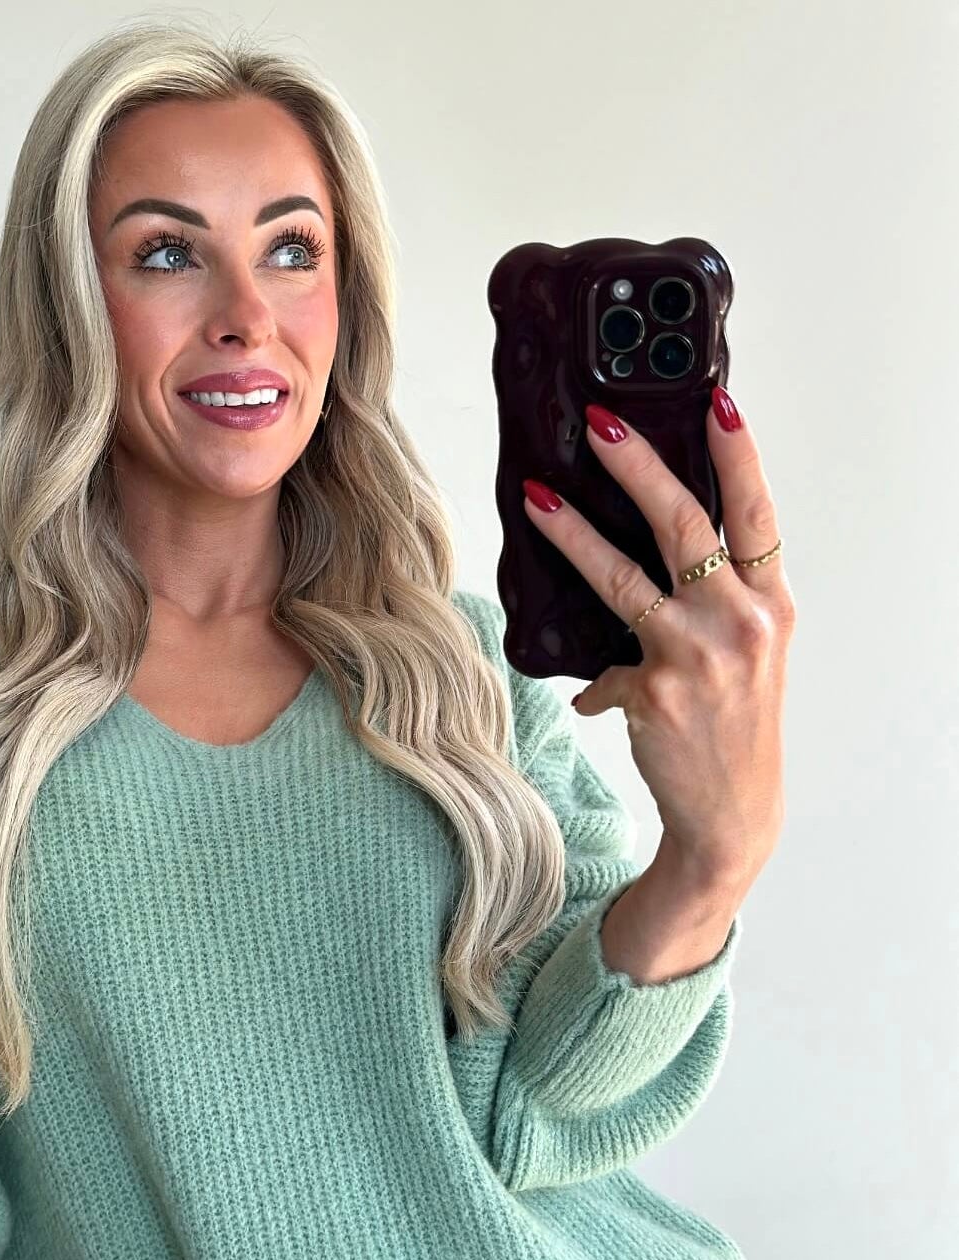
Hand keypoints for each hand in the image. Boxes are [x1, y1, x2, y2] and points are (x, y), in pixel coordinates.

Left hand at [521, 388, 794, 887]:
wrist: (733, 811)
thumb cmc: (736, 722)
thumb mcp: (749, 653)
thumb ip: (716, 601)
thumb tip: (650, 552)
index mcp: (770, 603)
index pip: (755, 514)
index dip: (738, 454)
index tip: (716, 400)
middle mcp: (742, 622)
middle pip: (685, 524)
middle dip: (638, 466)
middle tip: (599, 426)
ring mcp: (699, 656)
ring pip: (625, 578)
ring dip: (576, 535)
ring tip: (537, 498)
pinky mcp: (657, 692)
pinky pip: (604, 669)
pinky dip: (596, 683)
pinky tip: (593, 696)